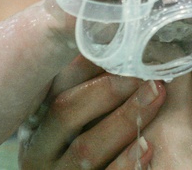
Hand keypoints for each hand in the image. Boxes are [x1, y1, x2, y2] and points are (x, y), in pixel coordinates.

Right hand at [18, 56, 165, 168]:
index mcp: (35, 122)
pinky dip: (127, 162)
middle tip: (146, 71)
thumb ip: (88, 84)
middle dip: (109, 88)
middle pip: (66, 110)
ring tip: (156, 95)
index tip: (125, 45)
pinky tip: (148, 145)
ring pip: (86, 148)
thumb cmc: (85, 145)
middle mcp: (38, 150)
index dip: (89, 63)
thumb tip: (116, 34)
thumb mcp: (76, 118)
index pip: (56, 84)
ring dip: (125, 119)